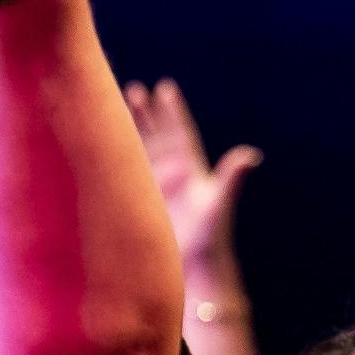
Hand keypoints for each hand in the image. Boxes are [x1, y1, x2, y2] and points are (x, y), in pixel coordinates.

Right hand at [125, 80, 259, 297]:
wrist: (193, 265)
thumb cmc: (209, 235)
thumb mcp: (219, 202)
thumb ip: (231, 176)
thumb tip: (251, 155)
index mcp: (192, 169)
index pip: (180, 133)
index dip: (173, 112)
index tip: (165, 89)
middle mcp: (174, 175)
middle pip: (158, 136)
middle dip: (147, 114)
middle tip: (134, 90)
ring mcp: (157, 188)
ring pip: (140, 153)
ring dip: (129, 133)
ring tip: (114, 116)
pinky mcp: (143, 202)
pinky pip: (127, 176)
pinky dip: (116, 161)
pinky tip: (103, 150)